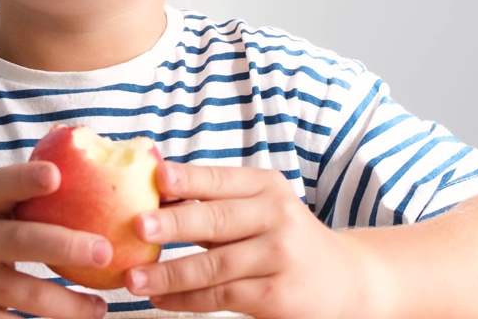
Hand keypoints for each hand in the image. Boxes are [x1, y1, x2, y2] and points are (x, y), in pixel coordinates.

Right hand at [0, 161, 111, 318]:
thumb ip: (13, 196)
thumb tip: (73, 155)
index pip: (0, 185)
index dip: (26, 178)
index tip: (55, 175)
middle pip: (21, 241)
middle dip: (66, 245)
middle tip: (104, 250)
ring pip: (25, 295)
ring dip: (68, 305)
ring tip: (99, 308)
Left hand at [124, 161, 362, 318]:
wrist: (343, 280)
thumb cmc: (283, 238)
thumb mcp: (261, 208)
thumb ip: (215, 202)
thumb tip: (151, 195)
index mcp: (266, 186)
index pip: (221, 179)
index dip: (189, 179)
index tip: (158, 177)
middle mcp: (276, 216)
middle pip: (217, 220)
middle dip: (174, 223)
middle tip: (137, 225)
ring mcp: (279, 256)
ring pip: (214, 265)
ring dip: (169, 273)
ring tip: (134, 279)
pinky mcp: (276, 294)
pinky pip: (222, 296)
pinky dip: (186, 300)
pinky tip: (160, 299)